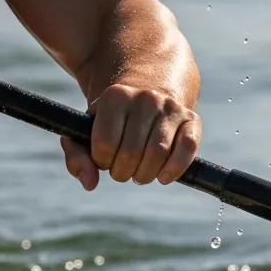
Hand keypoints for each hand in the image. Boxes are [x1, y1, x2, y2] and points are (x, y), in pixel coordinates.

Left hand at [61, 83, 201, 190]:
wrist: (150, 86)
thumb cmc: (114, 118)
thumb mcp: (88, 128)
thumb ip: (77, 156)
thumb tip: (90, 184)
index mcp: (115, 96)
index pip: (105, 144)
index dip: (102, 161)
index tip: (104, 158)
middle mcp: (146, 98)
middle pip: (131, 153)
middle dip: (123, 172)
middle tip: (122, 170)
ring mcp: (172, 108)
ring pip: (158, 154)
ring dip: (145, 175)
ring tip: (140, 173)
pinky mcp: (192, 119)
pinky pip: (187, 148)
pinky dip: (175, 169)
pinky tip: (163, 177)